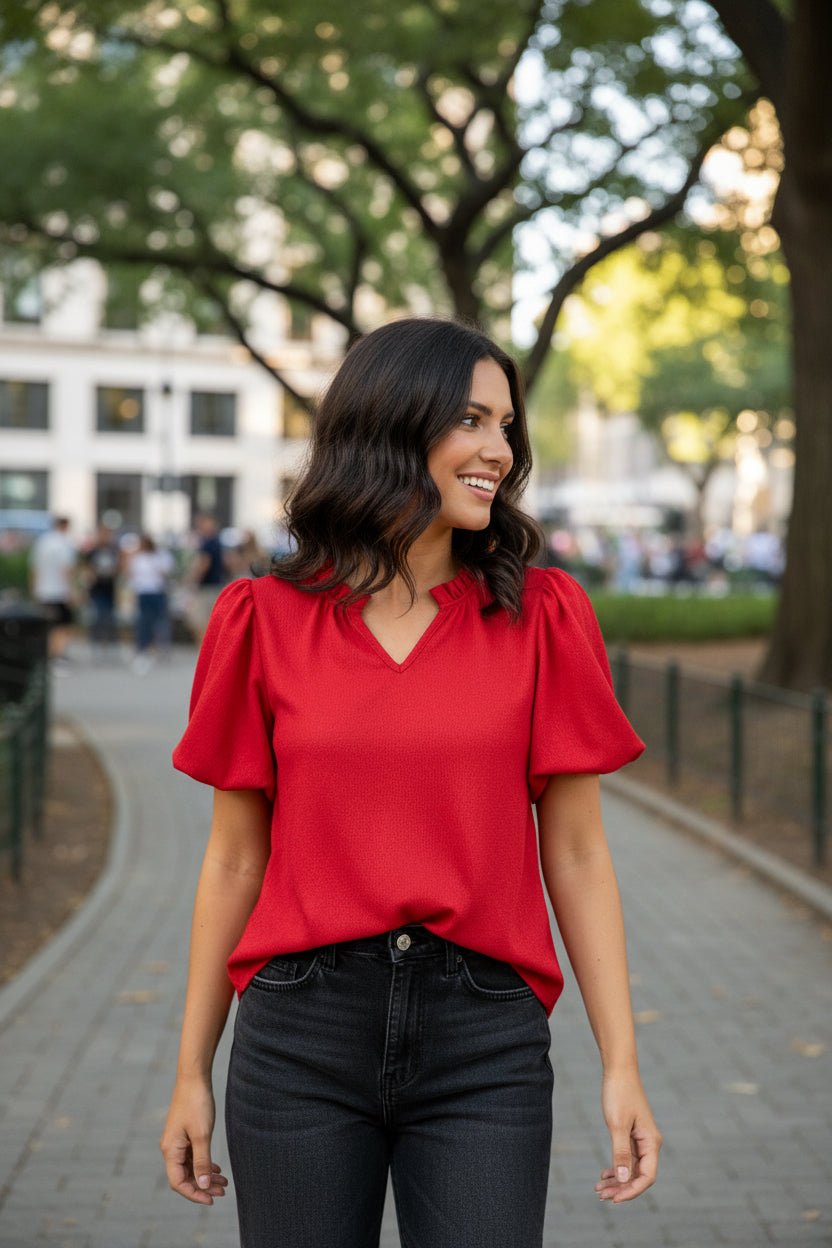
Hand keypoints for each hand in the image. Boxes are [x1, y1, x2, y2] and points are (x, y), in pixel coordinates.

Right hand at [160, 1076, 228, 1205]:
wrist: (194, 1078)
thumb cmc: (197, 1104)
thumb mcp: (202, 1135)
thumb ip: (202, 1162)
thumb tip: (202, 1186)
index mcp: (170, 1150)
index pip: (178, 1182)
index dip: (194, 1194)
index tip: (211, 1199)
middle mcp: (171, 1148)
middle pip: (185, 1177)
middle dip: (203, 1186)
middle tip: (223, 1191)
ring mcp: (177, 1141)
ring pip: (190, 1167)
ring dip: (205, 1176)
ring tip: (223, 1182)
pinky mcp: (184, 1134)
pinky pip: (192, 1156)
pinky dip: (204, 1164)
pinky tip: (217, 1169)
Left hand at [596, 1068, 662, 1203]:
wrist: (618, 1070)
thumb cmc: (619, 1094)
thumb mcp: (617, 1125)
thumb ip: (620, 1153)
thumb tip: (623, 1180)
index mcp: (651, 1142)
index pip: (647, 1177)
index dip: (632, 1191)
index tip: (614, 1198)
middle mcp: (649, 1143)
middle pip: (638, 1175)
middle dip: (621, 1188)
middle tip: (601, 1195)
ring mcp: (640, 1139)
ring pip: (631, 1168)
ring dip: (617, 1180)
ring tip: (598, 1189)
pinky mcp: (632, 1134)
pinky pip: (626, 1158)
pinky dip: (616, 1168)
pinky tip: (604, 1175)